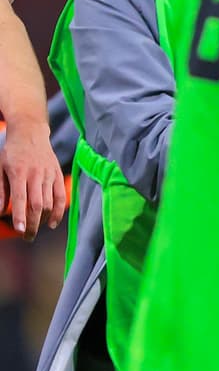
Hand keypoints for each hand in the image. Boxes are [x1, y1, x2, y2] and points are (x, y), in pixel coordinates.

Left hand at [0, 122, 66, 241]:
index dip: (21, 216)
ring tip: (34, 231)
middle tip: (27, 238)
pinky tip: (53, 223)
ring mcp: (49, 174)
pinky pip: (60, 196)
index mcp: (19, 173)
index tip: (20, 231)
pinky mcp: (57, 174)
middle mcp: (36, 174)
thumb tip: (1, 212)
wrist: (30, 132)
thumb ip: (1, 191)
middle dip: (33, 224)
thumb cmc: (11, 152)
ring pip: (49, 203)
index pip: (21, 199)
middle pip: (38, 205)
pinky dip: (58, 211)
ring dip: (43, 220)